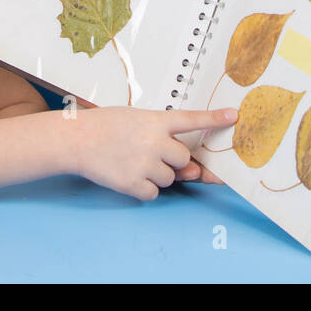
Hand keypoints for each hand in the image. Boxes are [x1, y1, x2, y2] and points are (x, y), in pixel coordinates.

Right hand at [68, 105, 237, 200]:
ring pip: (170, 178)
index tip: (234, 116)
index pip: (191, 120)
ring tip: (132, 161)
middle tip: (148, 153)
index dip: (214, 119)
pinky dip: (144, 188)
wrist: (76, 139)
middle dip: (171, 160)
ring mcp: (144, 164)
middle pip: (183, 160)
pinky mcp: (134, 183)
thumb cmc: (105, 127)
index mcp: (154, 121)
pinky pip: (154, 193)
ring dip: (157, 174)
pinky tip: (128, 174)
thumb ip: (164, 140)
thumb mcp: (135, 121)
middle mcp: (153, 142)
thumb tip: (190, 171)